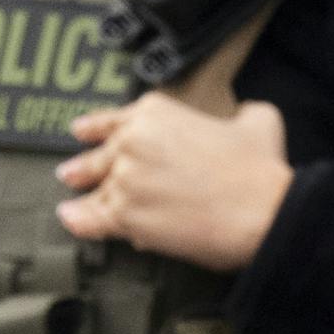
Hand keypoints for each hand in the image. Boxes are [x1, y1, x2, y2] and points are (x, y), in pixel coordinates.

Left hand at [57, 85, 296, 267]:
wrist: (263, 211)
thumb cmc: (261, 168)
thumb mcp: (258, 120)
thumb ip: (241, 112)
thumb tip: (243, 113)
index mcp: (155, 112)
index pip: (114, 119)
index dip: (94, 127)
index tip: (80, 131)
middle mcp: (133, 141)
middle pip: (100, 156)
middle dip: (84, 166)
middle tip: (71, 172)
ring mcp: (125, 178)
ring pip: (96, 190)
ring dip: (84, 198)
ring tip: (71, 204)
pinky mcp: (126, 216)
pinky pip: (91, 219)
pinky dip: (80, 221)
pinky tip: (71, 220)